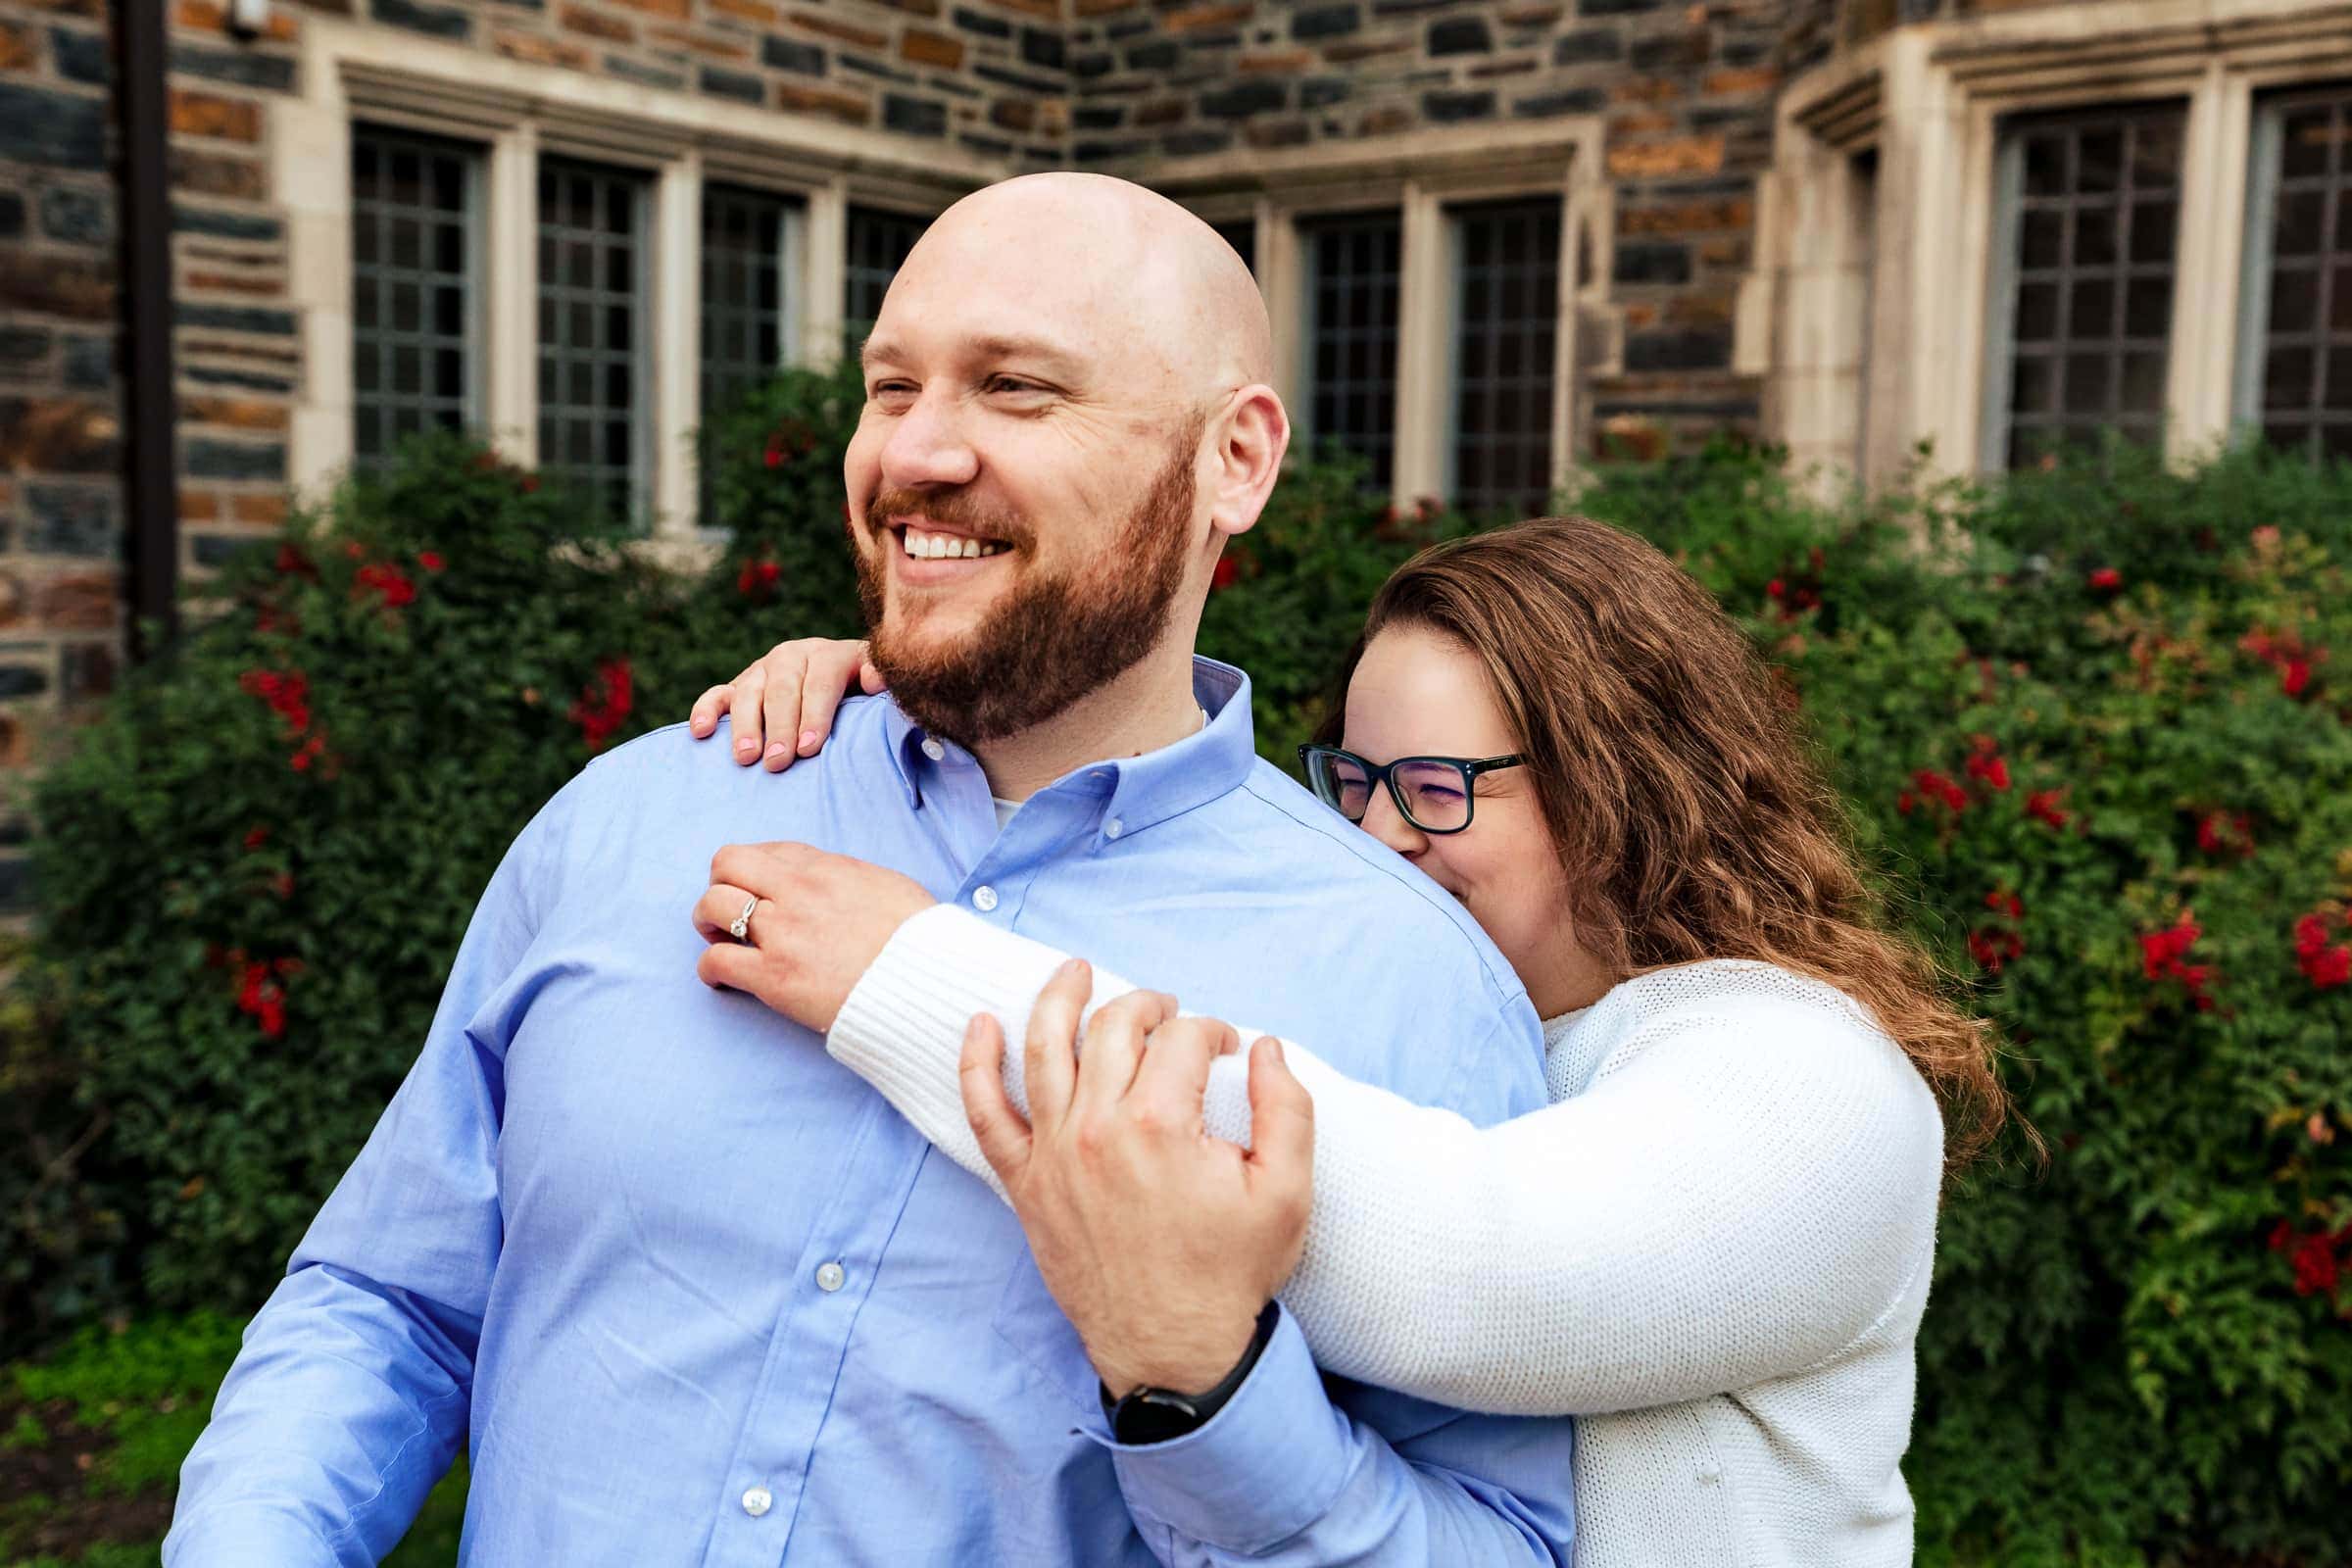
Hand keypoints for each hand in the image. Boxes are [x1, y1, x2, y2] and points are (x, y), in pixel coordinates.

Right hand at [687, 638, 880, 771]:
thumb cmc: (862, 695)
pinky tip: (701, 732)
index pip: (821, 682)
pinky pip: (718, 694)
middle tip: (778, 761)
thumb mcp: (877, 685)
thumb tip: (876, 681)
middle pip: (783, 689)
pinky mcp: (739, 684)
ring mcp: (763, 669)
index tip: (810, 748)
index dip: (815, 714)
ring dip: (746, 725)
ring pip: (749, 692)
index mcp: (830, 655)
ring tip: (746, 757)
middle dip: (780, 727)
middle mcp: (793, 656)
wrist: (841, 679)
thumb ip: (880, 681)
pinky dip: (706, 710)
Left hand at [692, 842, 933, 1031]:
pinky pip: (716, 960)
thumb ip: (851, 878)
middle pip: (727, 863)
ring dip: (708, 920)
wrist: (926, 983)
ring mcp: (783, 933)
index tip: (760, 887)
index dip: (757, 868)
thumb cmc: (919, 941)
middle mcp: (798, 892)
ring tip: (720, 938)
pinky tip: (721, 979)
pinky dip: (710, 969)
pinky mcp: (774, 976)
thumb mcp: (889, 886)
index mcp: (827, 869)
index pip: (770, 850)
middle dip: (720, 882)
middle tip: (729, 907)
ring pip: (712, 905)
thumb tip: (836, 883)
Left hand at [959, 965, 1314, 1397]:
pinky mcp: (1025, 1183)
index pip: (1182, 1039)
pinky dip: (976, 1064)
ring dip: (1058, 998)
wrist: (1172, 1348)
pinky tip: (979, 1025)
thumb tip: (1268, 1048)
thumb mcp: (1287, 1192)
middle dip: (1147, 1005)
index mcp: (1159, 1124)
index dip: (1213, 1032)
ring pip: (1043, 1049)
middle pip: (1113, 1028)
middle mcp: (1096, 1128)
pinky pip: (985, 1113)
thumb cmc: (1230, 1273)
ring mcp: (1053, 1154)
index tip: (1229, 1049)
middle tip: (1168, 1010)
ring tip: (1073, 970)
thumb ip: (1287, 1109)